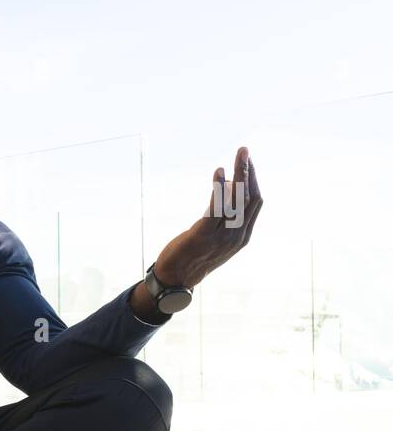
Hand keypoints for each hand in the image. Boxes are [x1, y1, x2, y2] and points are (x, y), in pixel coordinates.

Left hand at [152, 146, 263, 288]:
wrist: (175, 280)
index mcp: (242, 236)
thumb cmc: (193, 257)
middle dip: (248, 172)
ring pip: (236, 200)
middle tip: (244, 150)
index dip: (254, 180)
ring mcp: (221, 237)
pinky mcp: (203, 235)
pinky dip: (219, 188)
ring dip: (238, 174)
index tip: (248, 162)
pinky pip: (216, 208)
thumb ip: (226, 221)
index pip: (256, 202)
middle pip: (250, 197)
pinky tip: (219, 173)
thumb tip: (229, 190)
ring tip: (237, 155)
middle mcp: (236, 236)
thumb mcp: (217, 239)